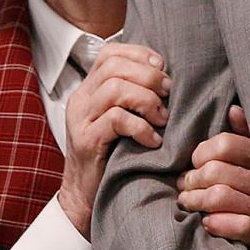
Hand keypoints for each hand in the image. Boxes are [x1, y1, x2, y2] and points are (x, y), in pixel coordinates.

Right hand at [58, 42, 170, 233]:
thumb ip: (134, 97)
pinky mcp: (86, 141)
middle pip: (114, 67)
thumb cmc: (111, 157)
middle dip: (148, 76)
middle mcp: (81, 100)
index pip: (109, 53)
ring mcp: (80, 120)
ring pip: (114, 89)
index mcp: (89, 89)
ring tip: (162, 118)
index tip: (162, 68)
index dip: (139, 54)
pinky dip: (141, 127)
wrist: (84, 197)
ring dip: (146, 100)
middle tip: (168, 94)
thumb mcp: (121, 121)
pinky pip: (116, 120)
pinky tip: (152, 140)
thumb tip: (169, 79)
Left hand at [176, 105, 249, 246]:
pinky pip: (239, 225)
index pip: (225, 144)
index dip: (202, 153)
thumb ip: (245, 133)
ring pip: (220, 196)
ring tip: (187, 202)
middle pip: (215, 171)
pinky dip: (218, 223)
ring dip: (195, 200)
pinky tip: (207, 222)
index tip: (195, 163)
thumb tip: (233, 110)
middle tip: (185, 185)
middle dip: (192, 179)